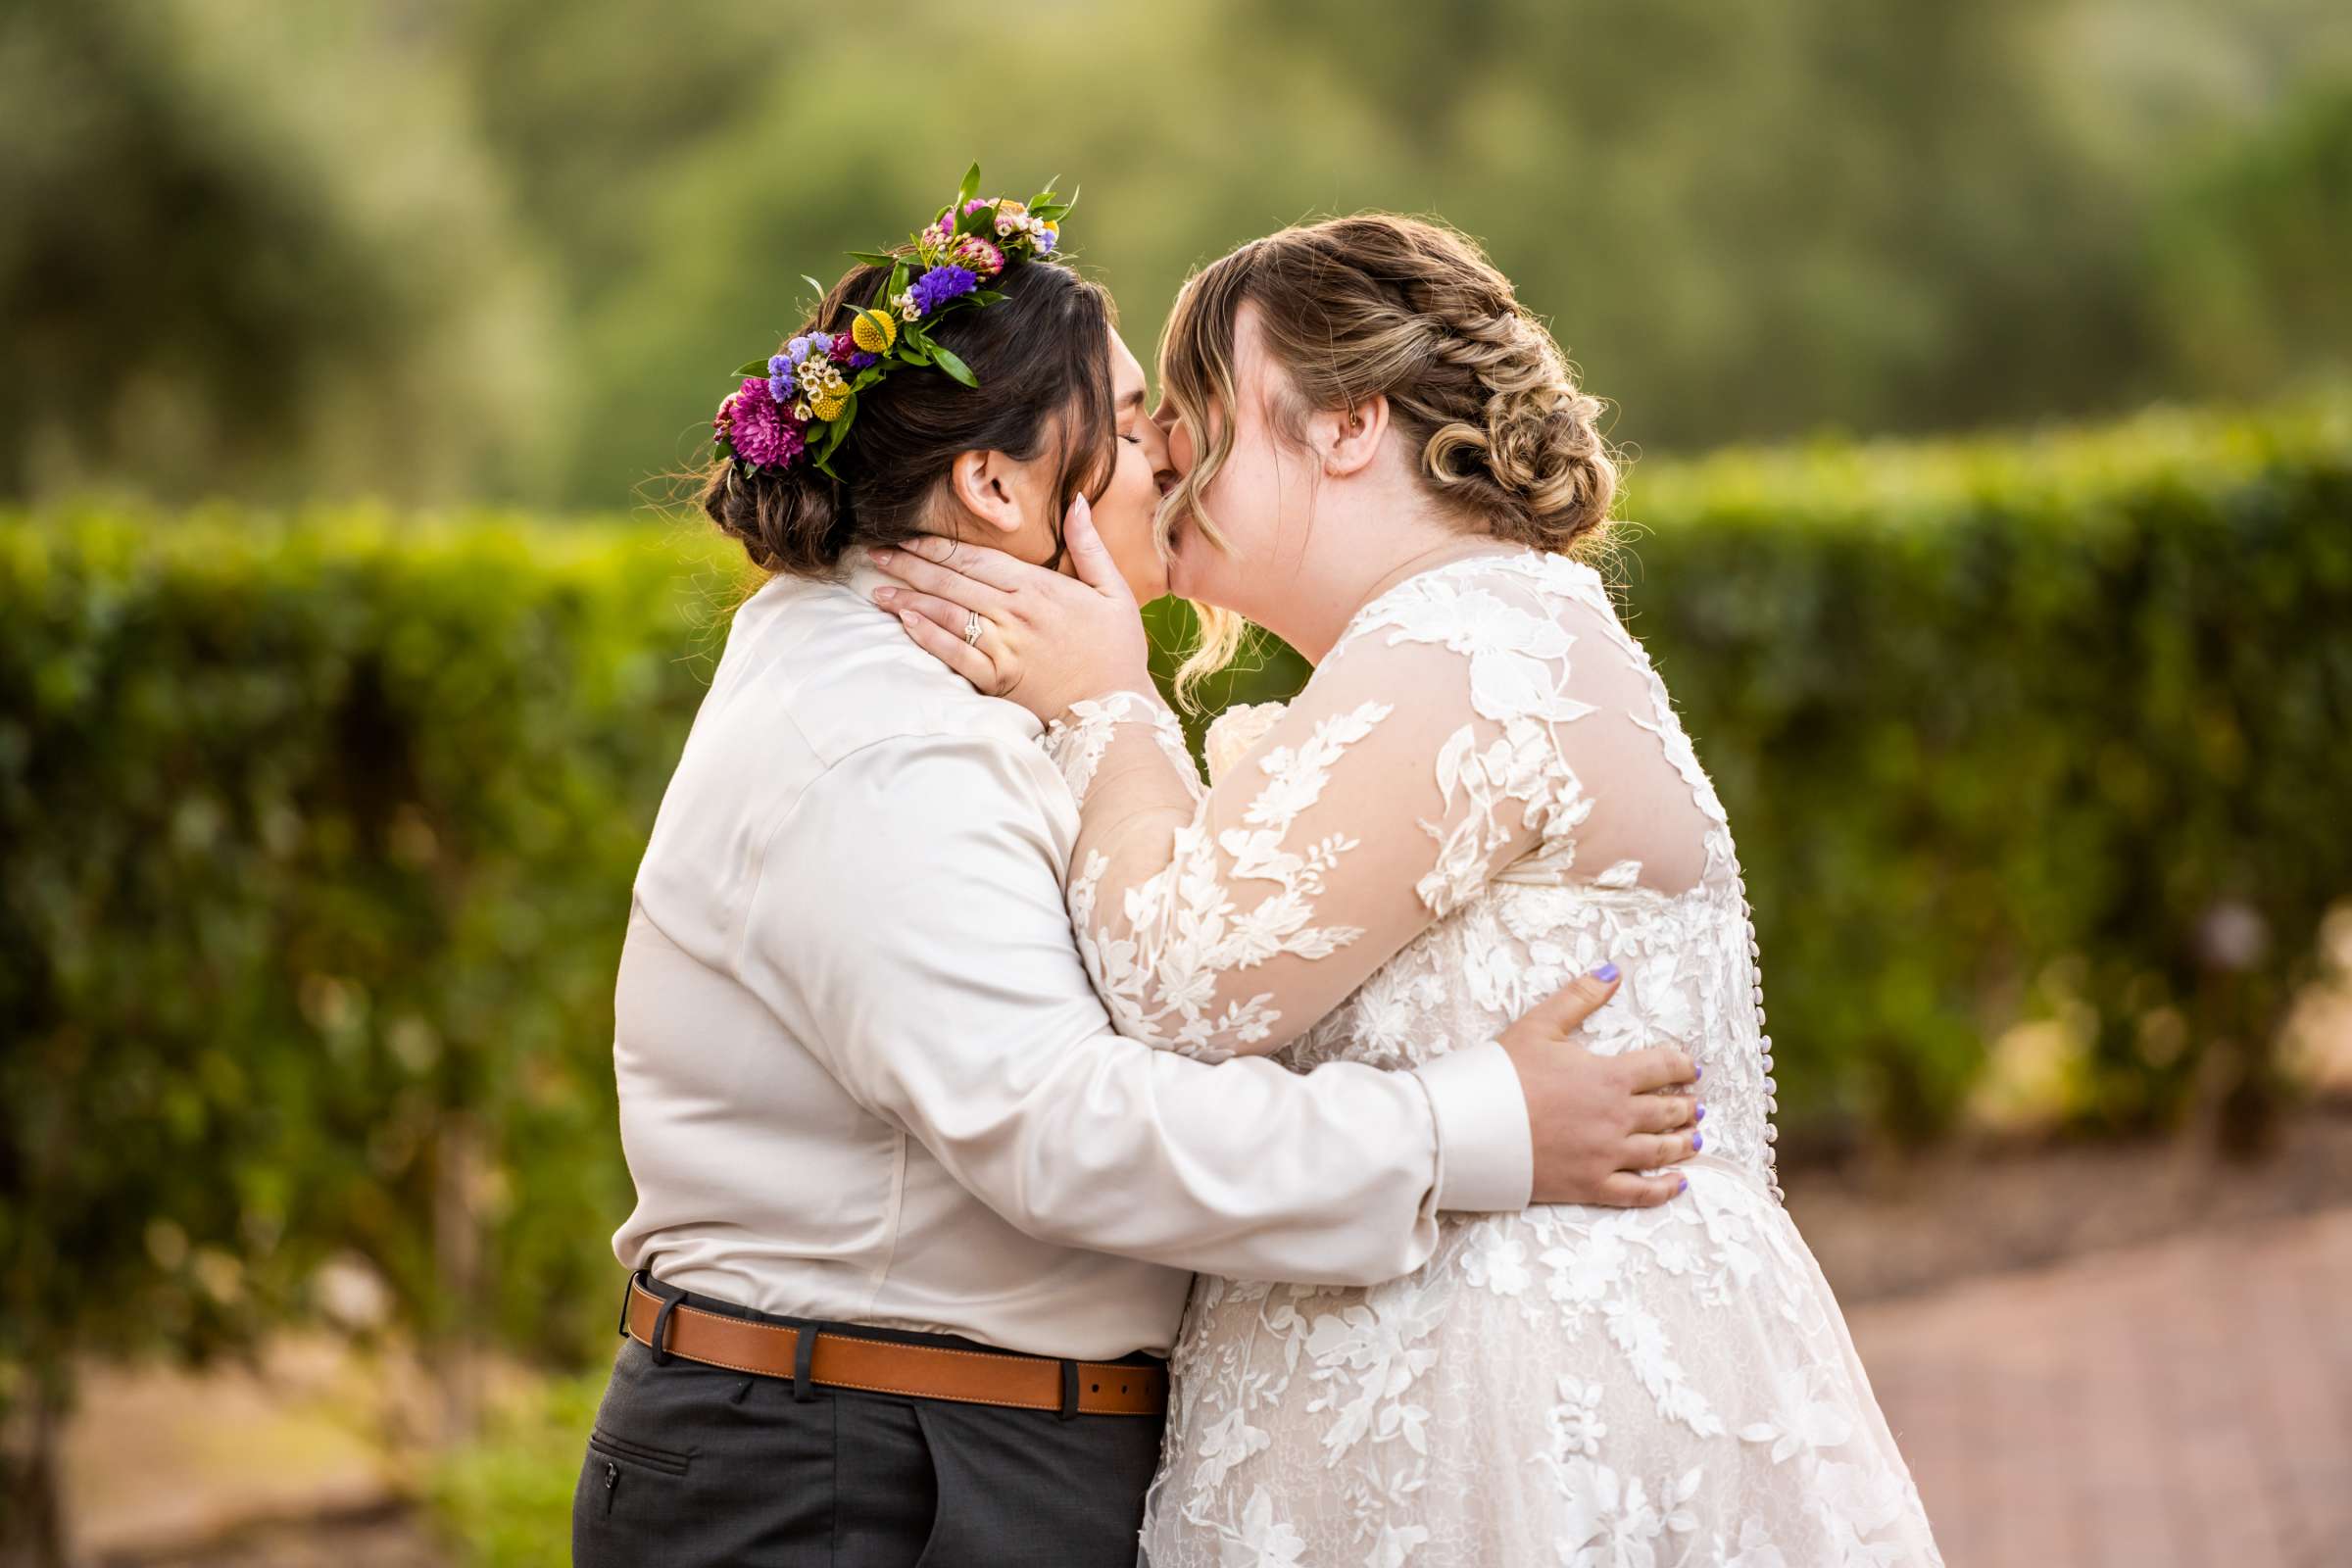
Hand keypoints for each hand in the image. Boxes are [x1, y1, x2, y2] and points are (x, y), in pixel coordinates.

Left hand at [870, 494, 1154, 722]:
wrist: (1116, 708)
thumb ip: (1088, 544)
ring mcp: (1004, 647)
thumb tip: (1076, 499)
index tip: (907, 537)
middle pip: (951, 582)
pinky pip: (955, 655)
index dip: (937, 546)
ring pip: (947, 615)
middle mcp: (1015, 613)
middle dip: (910, 566)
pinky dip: (929, 638)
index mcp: (1038, 587)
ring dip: (910, 600)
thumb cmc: (1117, 648)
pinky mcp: (998, 678)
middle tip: (875, 555)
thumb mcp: (1113, 589)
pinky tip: (907, 623)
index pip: (975, 558)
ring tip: (879, 590)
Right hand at [1501, 965, 1701, 1206]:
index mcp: (1608, 1076)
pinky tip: (1677, 1183)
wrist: (1471, 1127)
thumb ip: (1580, 997)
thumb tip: (1613, 971)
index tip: (1690, 1068)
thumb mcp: (1539, 1025)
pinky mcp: (1590, 1185)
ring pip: (1659, 1151)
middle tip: (1695, 1105)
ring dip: (1682, 1143)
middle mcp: (1616, 1117)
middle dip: (1685, 1106)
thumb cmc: (1502, 1073)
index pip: (1662, 1067)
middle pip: (1667, 1111)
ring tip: (1694, 1139)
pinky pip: (1638, 1192)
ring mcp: (1606, 1155)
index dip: (1682, 1066)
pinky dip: (1663, 1189)